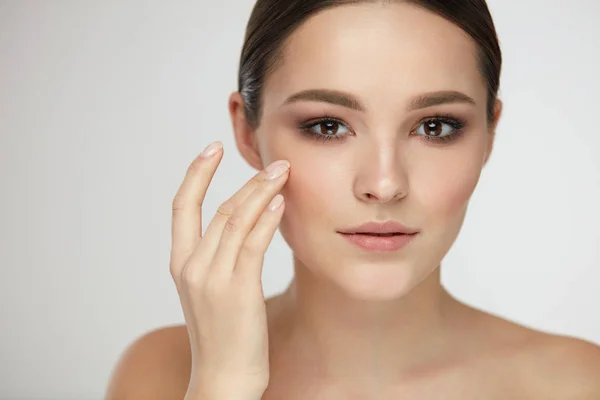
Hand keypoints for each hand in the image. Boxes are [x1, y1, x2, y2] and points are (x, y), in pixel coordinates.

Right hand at [169, 141, 289, 397]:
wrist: (223, 377)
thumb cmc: (223, 335)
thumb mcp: (212, 290)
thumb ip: (222, 256)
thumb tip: (249, 222)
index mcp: (181, 263)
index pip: (182, 207)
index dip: (196, 174)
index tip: (211, 149)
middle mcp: (192, 266)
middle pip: (219, 208)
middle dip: (248, 180)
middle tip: (274, 161)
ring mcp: (213, 277)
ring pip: (236, 220)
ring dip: (262, 191)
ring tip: (283, 172)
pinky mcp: (237, 289)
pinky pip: (253, 243)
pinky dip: (266, 219)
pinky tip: (280, 202)